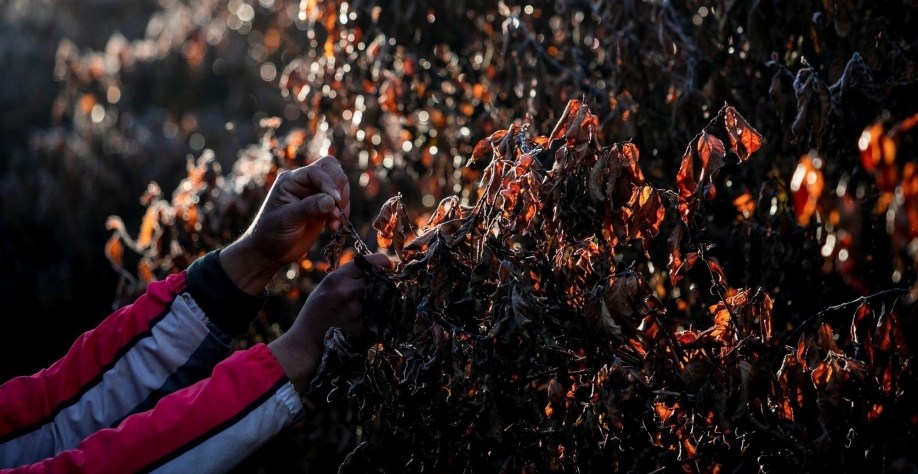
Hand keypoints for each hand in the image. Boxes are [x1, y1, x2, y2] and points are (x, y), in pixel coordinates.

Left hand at [220, 156, 350, 294]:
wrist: (270, 252)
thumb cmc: (271, 234)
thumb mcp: (287, 220)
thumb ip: (309, 208)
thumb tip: (332, 200)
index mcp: (291, 180)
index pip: (316, 171)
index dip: (328, 183)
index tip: (335, 201)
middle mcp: (303, 183)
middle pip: (331, 169)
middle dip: (339, 188)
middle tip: (337, 209)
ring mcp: (314, 194)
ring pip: (339, 185)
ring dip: (342, 202)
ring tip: (334, 222)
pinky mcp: (323, 207)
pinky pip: (340, 201)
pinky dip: (343, 212)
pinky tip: (333, 226)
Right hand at [268, 254, 392, 392]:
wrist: (306, 340)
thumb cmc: (318, 311)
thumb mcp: (327, 286)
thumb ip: (349, 276)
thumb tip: (378, 269)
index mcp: (337, 278)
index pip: (373, 261)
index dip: (384, 264)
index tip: (388, 268)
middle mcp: (347, 291)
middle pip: (381, 280)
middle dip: (384, 284)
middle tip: (381, 289)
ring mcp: (355, 311)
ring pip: (384, 300)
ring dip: (383, 302)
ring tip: (372, 307)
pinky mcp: (361, 328)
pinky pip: (380, 318)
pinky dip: (378, 319)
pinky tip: (367, 321)